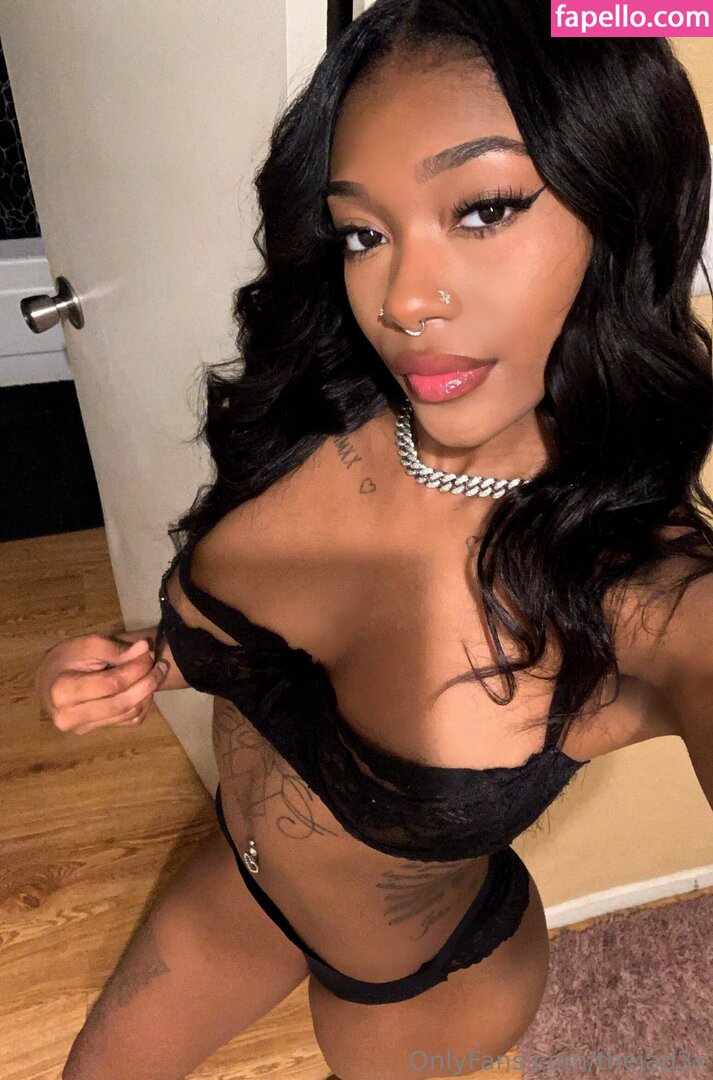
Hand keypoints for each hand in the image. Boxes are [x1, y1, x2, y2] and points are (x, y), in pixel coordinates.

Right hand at [35, 635, 169, 734]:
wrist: (50, 681)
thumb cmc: (66, 659)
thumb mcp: (86, 645)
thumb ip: (115, 649)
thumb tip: (144, 649)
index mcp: (62, 692)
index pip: (111, 683)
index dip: (136, 668)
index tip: (148, 652)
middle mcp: (70, 717)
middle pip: (123, 702)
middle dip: (147, 681)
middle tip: (159, 664)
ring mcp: (83, 728)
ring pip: (129, 713)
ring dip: (148, 692)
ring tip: (155, 671)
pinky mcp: (96, 731)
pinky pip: (129, 720)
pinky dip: (143, 703)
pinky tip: (144, 686)